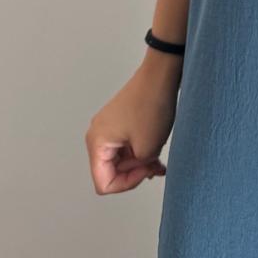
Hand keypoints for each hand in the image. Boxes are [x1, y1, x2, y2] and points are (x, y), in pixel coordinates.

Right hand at [85, 53, 181, 194]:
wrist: (161, 74)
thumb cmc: (152, 104)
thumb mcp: (147, 149)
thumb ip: (138, 169)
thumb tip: (136, 167)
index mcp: (96, 142)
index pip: (104, 183)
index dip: (126, 184)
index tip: (144, 170)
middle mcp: (98, 134)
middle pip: (111, 171)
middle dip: (135, 172)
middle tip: (154, 165)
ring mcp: (108, 127)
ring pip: (121, 160)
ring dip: (140, 164)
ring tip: (158, 161)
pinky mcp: (120, 122)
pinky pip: (126, 147)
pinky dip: (140, 153)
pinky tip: (156, 155)